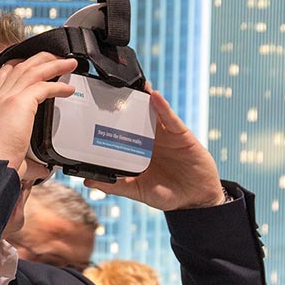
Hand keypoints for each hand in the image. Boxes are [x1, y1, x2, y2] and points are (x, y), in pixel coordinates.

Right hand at [0, 52, 76, 178]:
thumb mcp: (10, 155)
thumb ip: (28, 160)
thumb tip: (41, 168)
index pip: (1, 77)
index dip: (15, 66)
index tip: (27, 64)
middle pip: (19, 67)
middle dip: (38, 59)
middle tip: (54, 57)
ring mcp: (7, 99)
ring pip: (33, 70)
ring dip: (53, 64)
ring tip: (69, 62)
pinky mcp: (20, 103)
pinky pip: (44, 86)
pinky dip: (59, 85)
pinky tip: (68, 89)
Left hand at [83, 86, 225, 209]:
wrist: (196, 198)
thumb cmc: (166, 195)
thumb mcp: (137, 190)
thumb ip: (116, 185)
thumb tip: (88, 182)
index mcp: (136, 152)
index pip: (120, 134)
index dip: (108, 124)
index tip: (90, 113)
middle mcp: (149, 140)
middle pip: (134, 119)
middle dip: (123, 105)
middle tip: (105, 90)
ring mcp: (165, 136)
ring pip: (151, 113)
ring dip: (142, 98)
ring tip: (128, 85)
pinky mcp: (180, 135)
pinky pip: (170, 118)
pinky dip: (162, 107)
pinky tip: (153, 96)